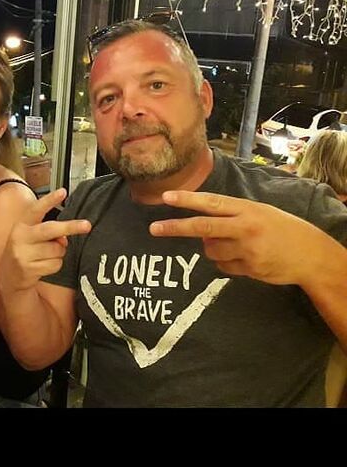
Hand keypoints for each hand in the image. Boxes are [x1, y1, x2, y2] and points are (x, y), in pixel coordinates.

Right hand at [0, 188, 90, 291]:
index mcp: (22, 225)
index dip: (50, 200)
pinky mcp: (28, 269)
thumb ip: (48, 232)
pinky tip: (44, 266)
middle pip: (50, 229)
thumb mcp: (31, 237)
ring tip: (47, 256)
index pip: (36, 209)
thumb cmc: (25, 251)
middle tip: (87, 225)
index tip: (63, 192)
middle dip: (70, 227)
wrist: (9, 276)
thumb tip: (65, 239)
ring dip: (59, 253)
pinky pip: (55, 264)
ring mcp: (23, 253)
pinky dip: (55, 265)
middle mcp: (20, 237)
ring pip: (57, 250)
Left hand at [149, 190, 343, 286]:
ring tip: (234, 245)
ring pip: (210, 250)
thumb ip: (230, 217)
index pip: (211, 203)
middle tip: (154, 228)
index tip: (166, 197)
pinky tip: (243, 258)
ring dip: (212, 248)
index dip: (187, 200)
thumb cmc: (281, 228)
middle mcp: (245, 228)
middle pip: (202, 227)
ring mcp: (247, 250)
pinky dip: (225, 263)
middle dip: (175, 228)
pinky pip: (222, 266)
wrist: (311, 255)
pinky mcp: (250, 268)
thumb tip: (201, 231)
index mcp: (246, 209)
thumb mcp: (259, 213)